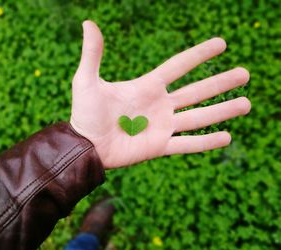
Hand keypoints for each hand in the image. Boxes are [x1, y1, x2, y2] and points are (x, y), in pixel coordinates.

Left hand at [70, 21, 250, 168]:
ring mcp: (161, 126)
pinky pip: (187, 144)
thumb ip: (93, 54)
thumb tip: (88, 22)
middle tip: (245, 73)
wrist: (84, 146)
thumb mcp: (87, 81)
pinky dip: (206, 142)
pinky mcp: (159, 146)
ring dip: (222, 111)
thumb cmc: (84, 114)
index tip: (221, 44)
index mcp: (146, 87)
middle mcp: (159, 105)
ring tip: (246, 103)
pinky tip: (227, 137)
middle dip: (221, 83)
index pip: (178, 66)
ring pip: (198, 117)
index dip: (199, 55)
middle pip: (196, 91)